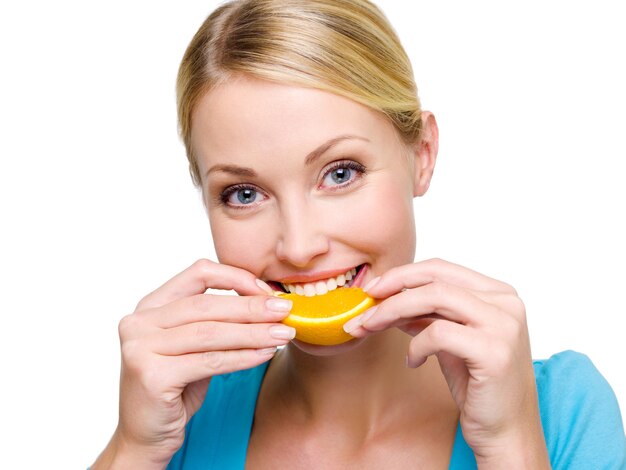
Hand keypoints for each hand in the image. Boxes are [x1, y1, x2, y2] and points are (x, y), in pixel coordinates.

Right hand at [93, 259, 293, 468]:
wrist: (145, 436)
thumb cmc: (175, 388)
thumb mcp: (194, 347)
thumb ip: (218, 321)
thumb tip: (268, 303)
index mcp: (150, 306)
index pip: (198, 274)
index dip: (237, 278)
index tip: (268, 291)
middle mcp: (139, 322)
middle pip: (206, 304)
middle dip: (252, 307)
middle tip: (286, 310)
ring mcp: (140, 348)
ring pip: (210, 333)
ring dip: (253, 332)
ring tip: (284, 333)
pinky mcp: (151, 376)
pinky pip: (210, 361)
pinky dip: (243, 357)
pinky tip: (266, 355)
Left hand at [344, 259, 548, 466]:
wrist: (507, 432)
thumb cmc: (479, 386)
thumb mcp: (447, 341)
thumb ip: (424, 316)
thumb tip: (386, 298)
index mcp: (499, 293)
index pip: (442, 268)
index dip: (402, 274)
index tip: (373, 288)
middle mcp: (507, 302)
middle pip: (435, 279)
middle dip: (391, 288)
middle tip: (364, 304)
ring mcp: (504, 325)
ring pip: (434, 297)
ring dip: (393, 310)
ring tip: (371, 326)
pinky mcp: (495, 351)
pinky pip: (438, 334)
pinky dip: (416, 345)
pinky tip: (413, 361)